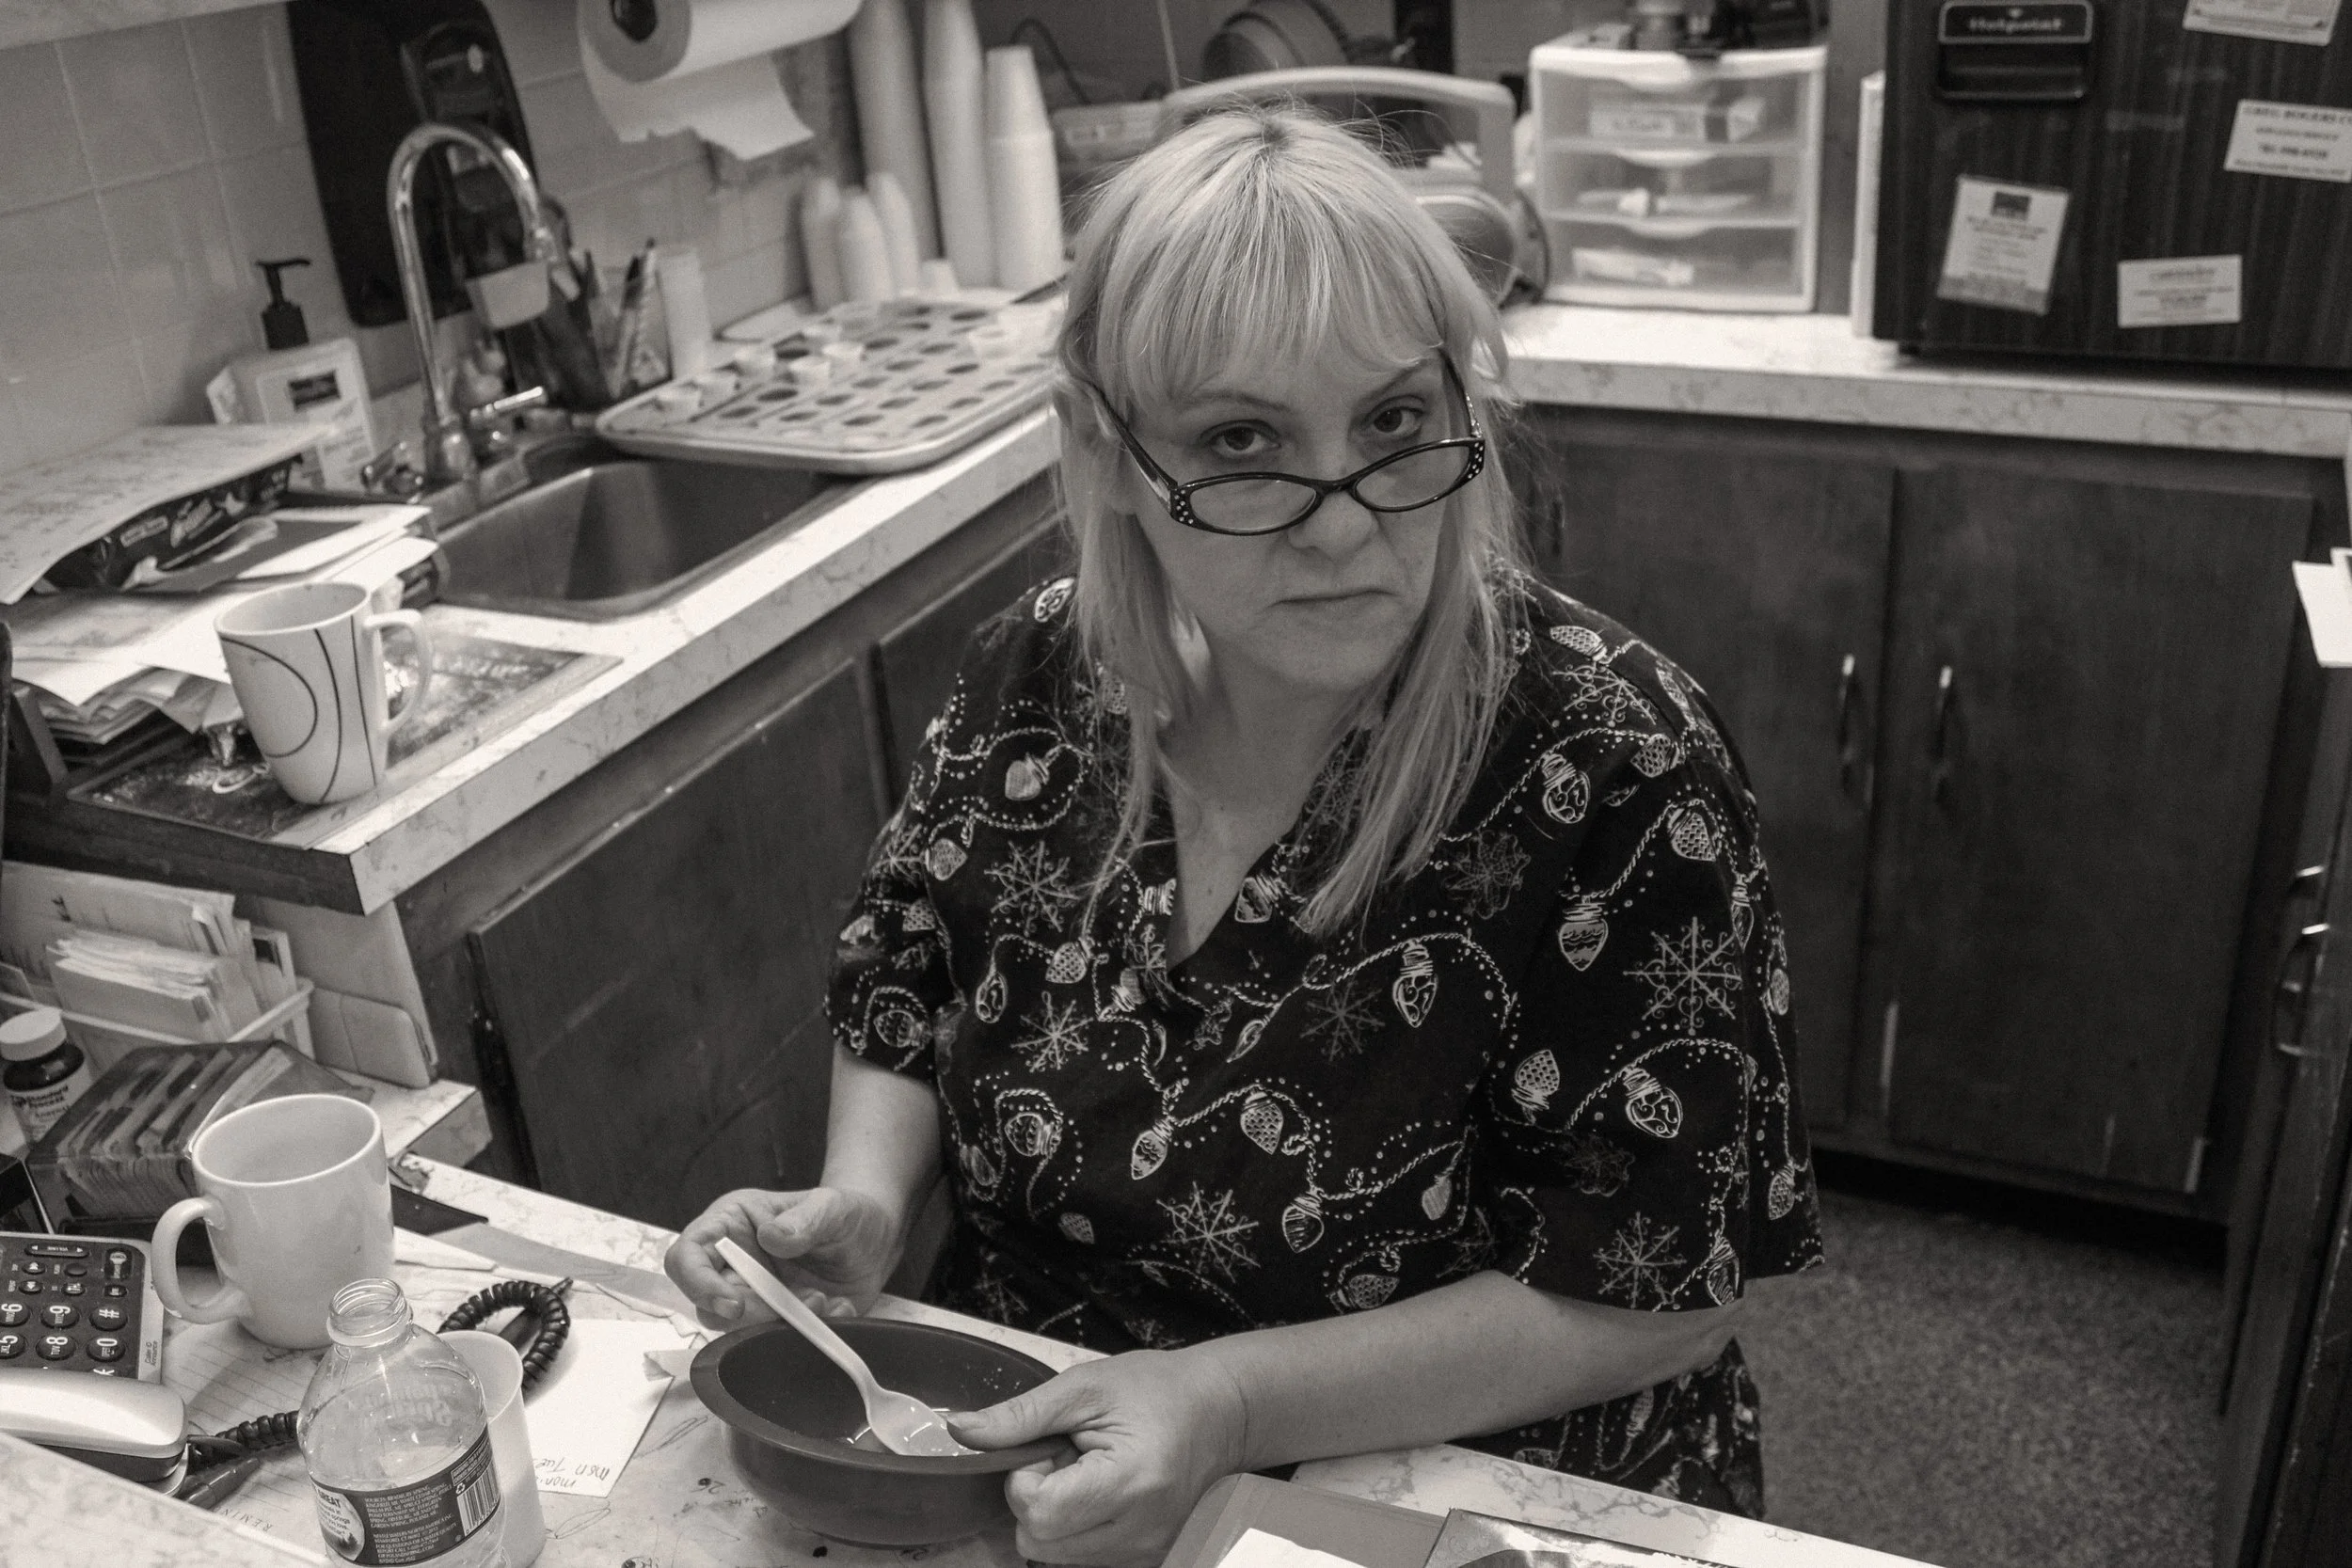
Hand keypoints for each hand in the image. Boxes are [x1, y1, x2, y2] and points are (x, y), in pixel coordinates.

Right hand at [662, 1187, 900, 1330]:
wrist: (875, 1239)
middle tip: (802, 1301)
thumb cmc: (844, 1211)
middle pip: (709, 1305)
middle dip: (752, 1313)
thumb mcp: (832, 1205)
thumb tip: (772, 1237)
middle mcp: (734, 1265)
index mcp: (731, 1226)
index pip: (685, 1257)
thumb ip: (805, 1219)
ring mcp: (755, 1296)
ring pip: (740, 1330)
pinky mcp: (779, 1321)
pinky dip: (810, 1332)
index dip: (697, 1284)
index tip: (731, 1305)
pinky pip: (780, 1340)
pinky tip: (839, 1308)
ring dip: (782, 1324)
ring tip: (823, 1300)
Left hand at [948, 1350, 1249, 1567]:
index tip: (1050, 1447)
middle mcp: (1140, 1531)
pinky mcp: (1144, 1559)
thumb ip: (1020, 1415)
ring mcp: (1144, 1552)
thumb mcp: (1085, 1386)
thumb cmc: (1155, 1390)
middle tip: (1067, 1458)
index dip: (1027, 1478)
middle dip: (1036, 1500)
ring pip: (1053, 1557)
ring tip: (1087, 1473)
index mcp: (1130, 1481)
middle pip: (1038, 1543)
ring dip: (1055, 1517)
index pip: (1039, 1512)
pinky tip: (1098, 1494)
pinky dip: (1075, 1529)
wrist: (1218, 1412)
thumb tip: (960, 1431)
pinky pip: (1079, 1558)